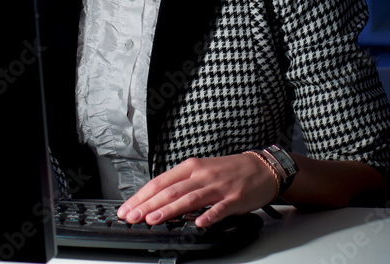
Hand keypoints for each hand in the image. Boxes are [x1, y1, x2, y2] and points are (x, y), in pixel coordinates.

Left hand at [117, 153, 276, 227]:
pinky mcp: (235, 198)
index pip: (160, 182)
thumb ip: (181, 183)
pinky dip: (209, 215)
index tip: (127, 208)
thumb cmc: (230, 170)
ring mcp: (219, 186)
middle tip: (132, 217)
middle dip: (148, 205)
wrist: (262, 167)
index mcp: (191, 167)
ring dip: (170, 210)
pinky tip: (199, 223)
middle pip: (171, 190)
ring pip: (190, 198)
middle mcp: (202, 175)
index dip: (141, 196)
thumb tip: (156, 200)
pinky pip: (220, 208)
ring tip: (154, 220)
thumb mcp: (202, 170)